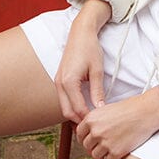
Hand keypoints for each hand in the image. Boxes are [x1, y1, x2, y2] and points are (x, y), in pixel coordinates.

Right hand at [54, 0, 111, 122]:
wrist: (80, 33)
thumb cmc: (90, 49)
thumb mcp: (97, 70)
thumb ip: (97, 91)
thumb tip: (100, 108)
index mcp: (68, 82)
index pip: (77, 108)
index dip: (88, 118)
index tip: (100, 123)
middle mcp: (59, 83)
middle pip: (67, 112)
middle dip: (79, 120)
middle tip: (94, 125)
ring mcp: (57, 82)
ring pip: (64, 106)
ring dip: (75, 114)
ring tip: (91, 118)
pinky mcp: (59, 80)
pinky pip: (63, 99)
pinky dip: (72, 106)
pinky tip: (85, 107)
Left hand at [76, 87, 158, 158]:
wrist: (146, 112)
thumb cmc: (130, 108)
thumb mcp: (107, 109)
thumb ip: (96, 120)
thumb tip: (89, 130)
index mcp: (91, 119)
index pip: (79, 133)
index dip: (84, 137)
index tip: (90, 139)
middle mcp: (95, 131)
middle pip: (86, 146)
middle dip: (94, 145)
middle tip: (103, 143)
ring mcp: (105, 143)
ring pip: (96, 155)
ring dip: (102, 153)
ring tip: (112, 147)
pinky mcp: (116, 152)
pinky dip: (112, 158)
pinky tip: (119, 151)